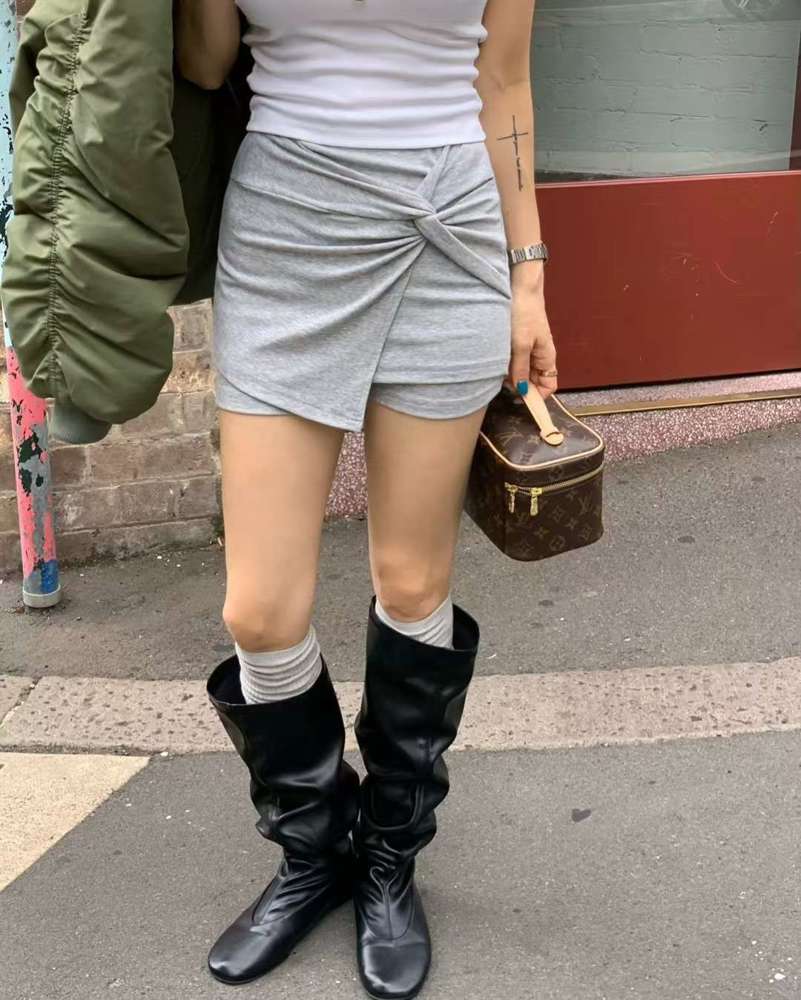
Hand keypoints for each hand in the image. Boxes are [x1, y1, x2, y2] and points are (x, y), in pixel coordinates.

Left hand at [504, 272, 556, 400]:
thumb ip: (520, 369)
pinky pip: (514, 362)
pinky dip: (506, 365)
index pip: (549, 386)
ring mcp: (529, 350)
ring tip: (498, 370)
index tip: (520, 398)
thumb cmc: (524, 313)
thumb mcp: (520, 344)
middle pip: (532, 382)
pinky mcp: (518, 344)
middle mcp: (540, 357)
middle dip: (519, 386)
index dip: (537, 396)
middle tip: (503, 382)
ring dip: (510, 376)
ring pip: (521, 373)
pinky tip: (496, 361)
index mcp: (547, 358)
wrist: (520, 287)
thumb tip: (522, 392)